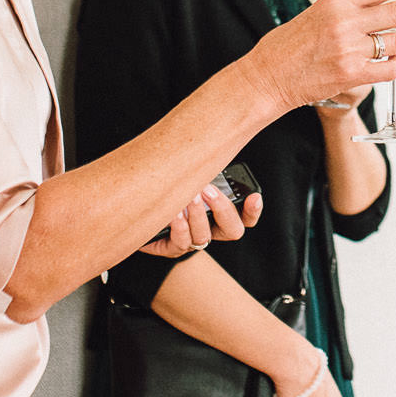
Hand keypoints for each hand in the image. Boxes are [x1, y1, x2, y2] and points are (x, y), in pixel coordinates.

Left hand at [136, 179, 264, 257]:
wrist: (142, 212)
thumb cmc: (172, 188)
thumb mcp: (190, 179)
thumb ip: (203, 171)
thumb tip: (207, 148)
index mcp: (222, 216)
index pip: (246, 218)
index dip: (253, 210)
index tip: (253, 196)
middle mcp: (211, 231)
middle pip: (232, 230)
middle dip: (222, 209)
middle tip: (208, 190)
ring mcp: (193, 242)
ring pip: (204, 237)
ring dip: (197, 216)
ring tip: (187, 197)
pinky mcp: (172, 248)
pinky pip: (180, 244)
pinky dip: (179, 228)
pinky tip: (173, 214)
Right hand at [245, 0, 395, 111]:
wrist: (268, 76)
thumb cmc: (289, 45)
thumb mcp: (317, 13)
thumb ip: (348, 8)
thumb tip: (384, 2)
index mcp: (335, 2)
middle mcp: (344, 23)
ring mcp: (349, 50)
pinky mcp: (352, 75)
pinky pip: (392, 69)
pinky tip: (394, 63)